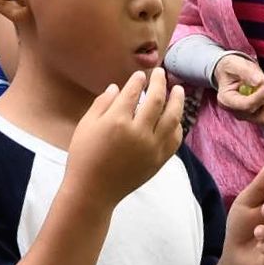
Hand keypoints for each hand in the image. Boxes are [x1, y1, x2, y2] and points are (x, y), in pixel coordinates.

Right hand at [67, 70, 184, 206]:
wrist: (93, 191)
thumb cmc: (84, 156)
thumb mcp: (86, 126)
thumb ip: (102, 103)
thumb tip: (117, 87)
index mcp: (117, 122)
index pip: (133, 92)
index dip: (138, 80)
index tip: (141, 74)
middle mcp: (138, 133)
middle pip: (157, 100)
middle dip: (160, 82)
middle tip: (161, 73)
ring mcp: (152, 147)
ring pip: (172, 118)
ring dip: (177, 101)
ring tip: (179, 90)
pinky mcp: (159, 160)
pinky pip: (175, 139)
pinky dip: (177, 126)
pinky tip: (175, 117)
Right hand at [214, 54, 263, 125]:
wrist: (233, 72)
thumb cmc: (231, 69)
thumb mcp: (233, 65)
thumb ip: (245, 72)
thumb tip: (259, 82)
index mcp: (228, 101)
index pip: (247, 106)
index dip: (262, 95)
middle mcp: (241, 112)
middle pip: (263, 118)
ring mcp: (253, 114)